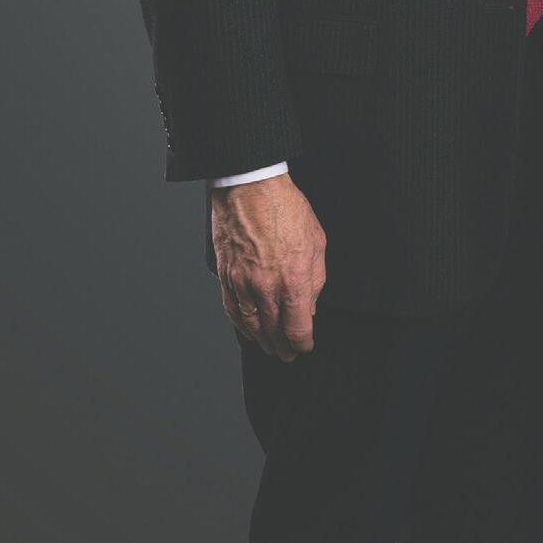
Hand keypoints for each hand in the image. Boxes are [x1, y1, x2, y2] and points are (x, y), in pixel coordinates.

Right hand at [209, 175, 326, 360]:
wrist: (250, 187)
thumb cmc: (284, 208)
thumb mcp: (316, 243)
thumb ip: (315, 280)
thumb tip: (310, 305)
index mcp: (293, 281)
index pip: (298, 330)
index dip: (302, 344)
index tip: (305, 346)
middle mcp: (265, 288)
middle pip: (273, 333)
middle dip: (282, 347)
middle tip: (287, 354)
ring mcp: (242, 284)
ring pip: (250, 325)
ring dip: (261, 341)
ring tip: (268, 347)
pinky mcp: (225, 276)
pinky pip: (231, 309)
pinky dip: (239, 325)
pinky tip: (246, 330)